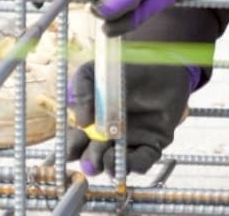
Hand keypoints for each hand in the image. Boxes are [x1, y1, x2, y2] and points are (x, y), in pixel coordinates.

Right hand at [65, 57, 195, 176]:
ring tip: (108, 156)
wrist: (157, 62)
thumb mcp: (93, 73)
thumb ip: (81, 91)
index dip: (71, 149)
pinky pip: (141, 163)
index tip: (74, 144)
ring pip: (114, 166)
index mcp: (89, 125)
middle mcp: (107, 139)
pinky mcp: (151, 144)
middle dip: (90, 162)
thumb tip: (82, 122)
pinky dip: (132, 166)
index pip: (74, 145)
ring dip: (108, 166)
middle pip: (92, 161)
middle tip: (94, 153)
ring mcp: (128, 143)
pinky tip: (125, 161)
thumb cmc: (121, 70)